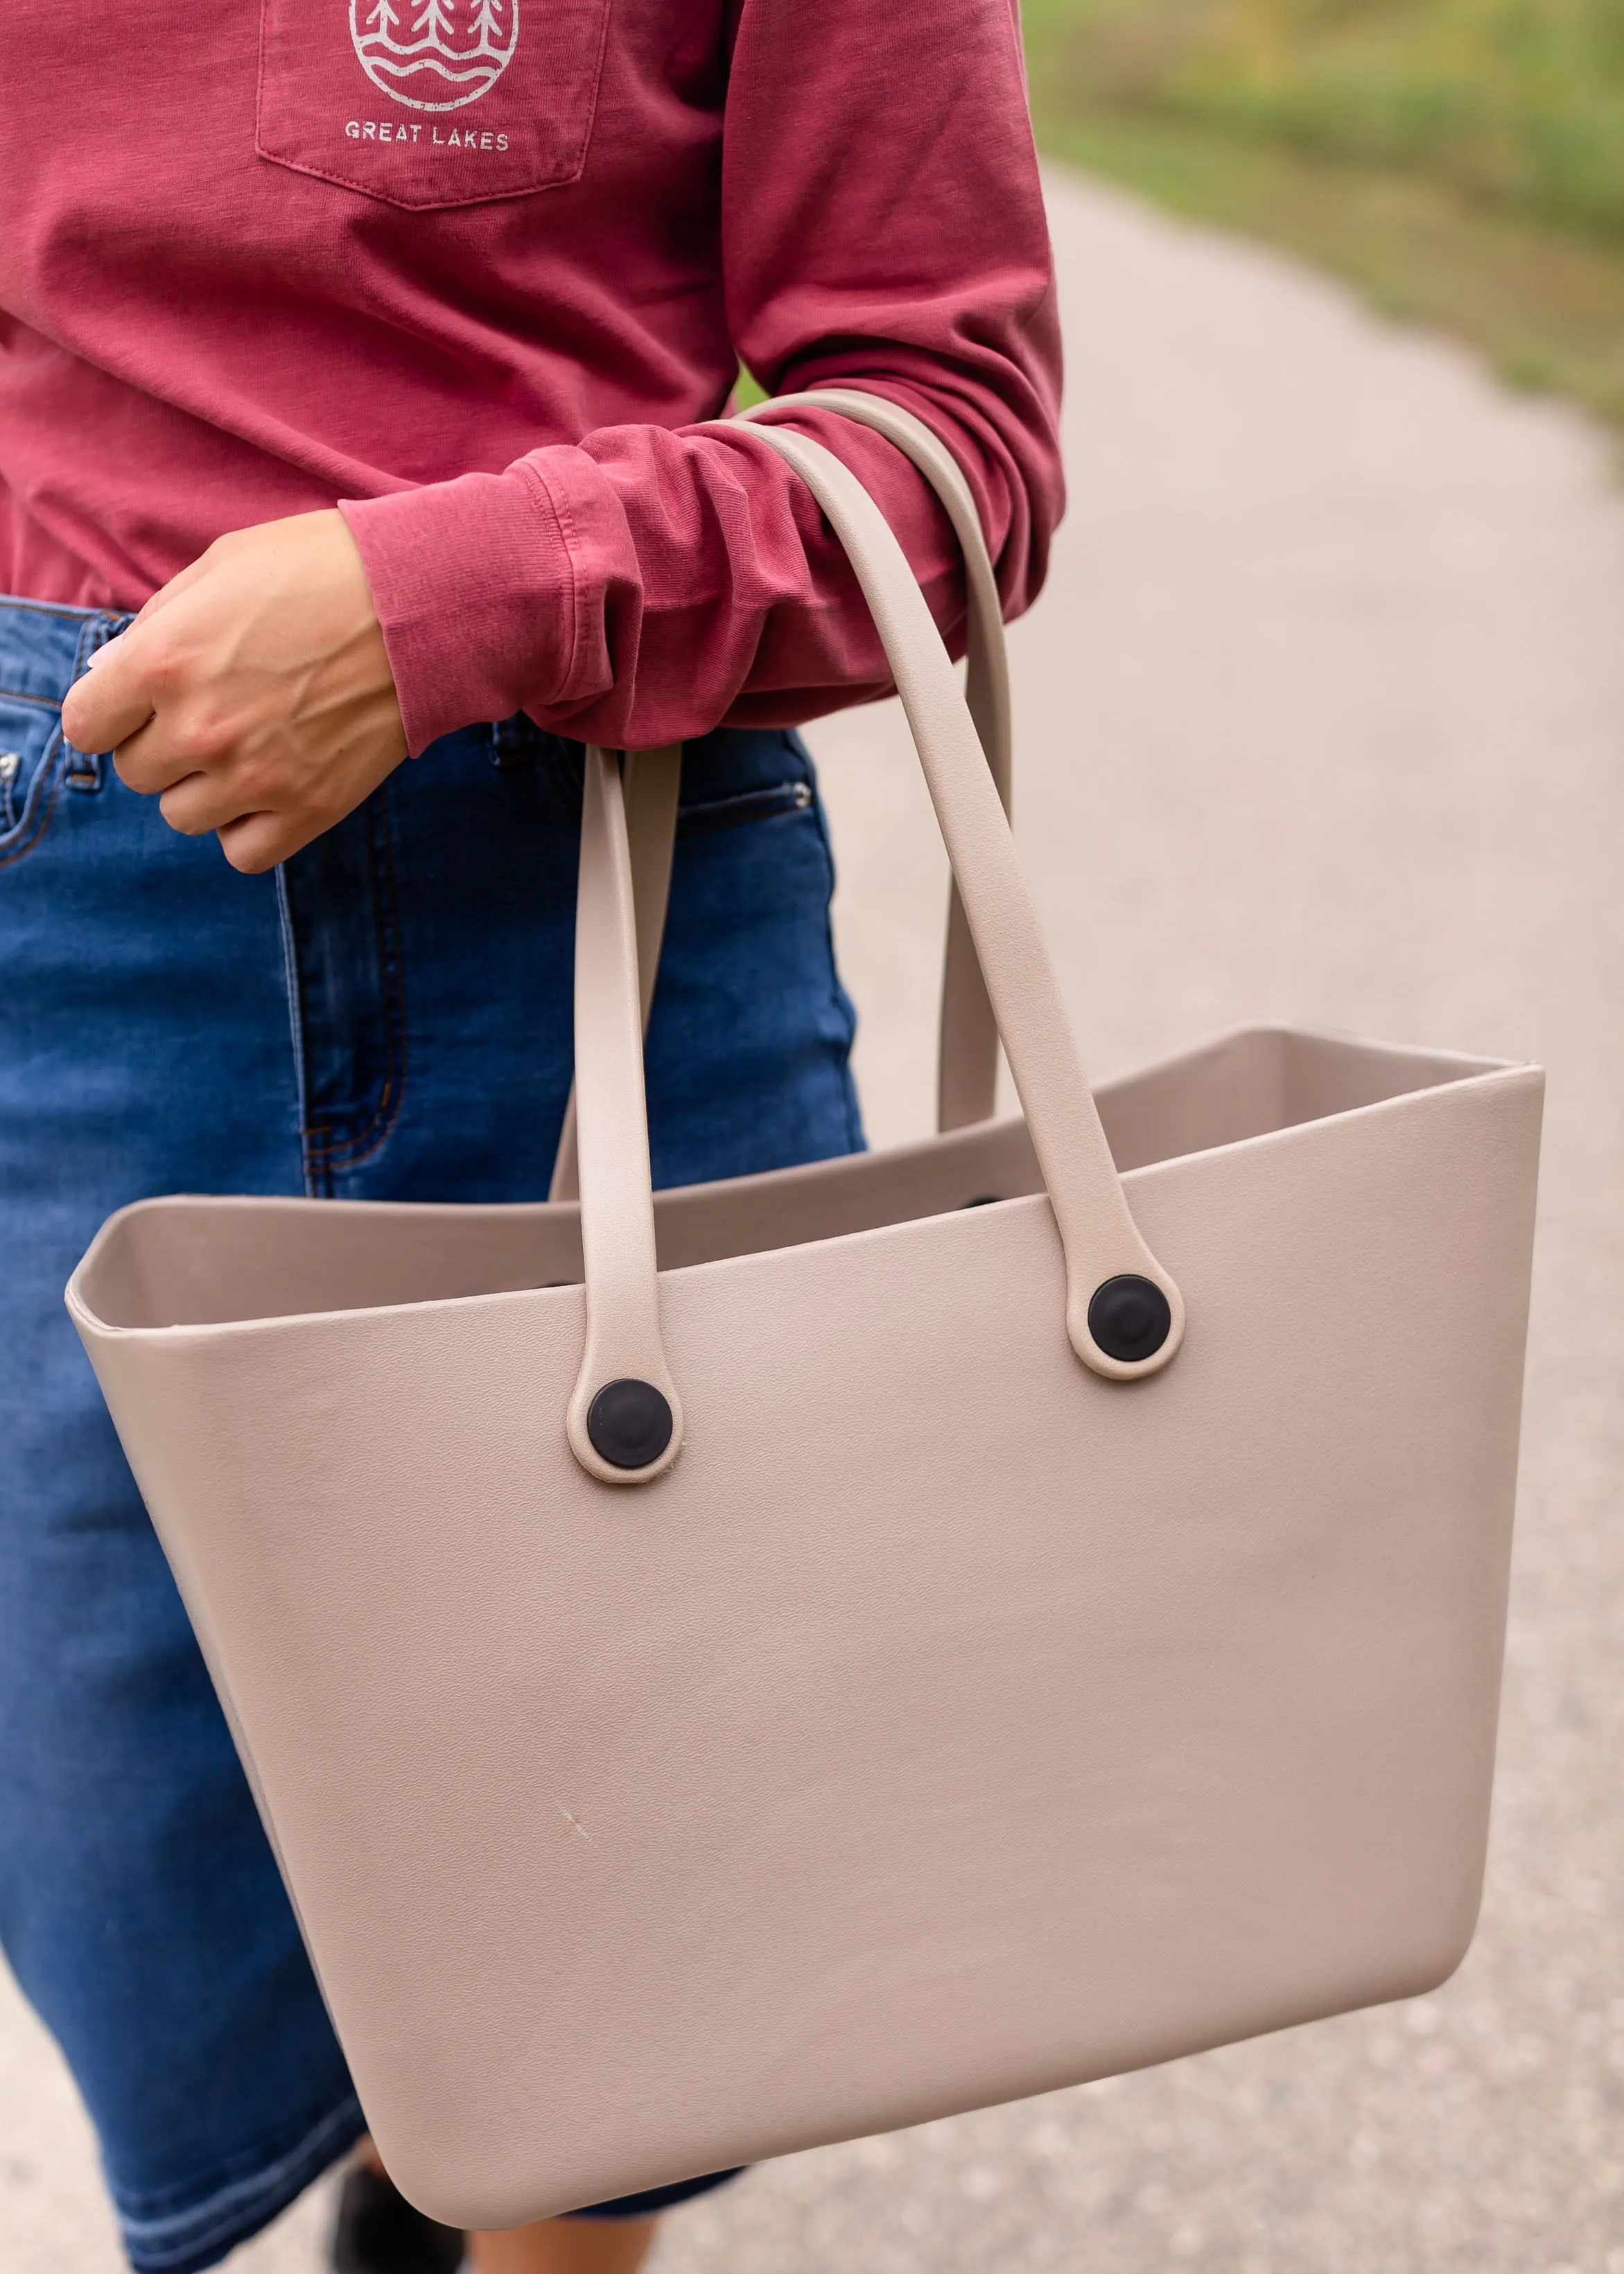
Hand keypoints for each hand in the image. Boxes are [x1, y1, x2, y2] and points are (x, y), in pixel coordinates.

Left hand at [61, 511, 408, 873]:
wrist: (421, 601)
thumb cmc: (319, 569)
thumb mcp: (218, 569)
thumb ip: (156, 627)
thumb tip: (115, 673)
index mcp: (163, 661)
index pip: (86, 725)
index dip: (109, 712)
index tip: (137, 703)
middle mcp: (200, 728)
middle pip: (138, 772)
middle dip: (162, 743)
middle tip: (210, 711)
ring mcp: (255, 777)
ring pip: (183, 815)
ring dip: (203, 787)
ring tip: (245, 746)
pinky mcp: (308, 809)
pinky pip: (242, 851)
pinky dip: (246, 827)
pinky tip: (267, 788)